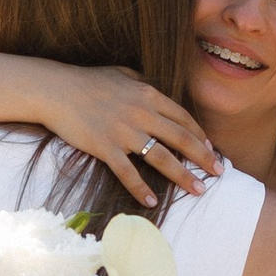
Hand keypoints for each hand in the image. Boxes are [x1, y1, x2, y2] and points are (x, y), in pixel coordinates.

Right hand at [26, 64, 217, 206]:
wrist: (56, 90)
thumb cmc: (87, 81)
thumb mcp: (121, 74)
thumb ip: (141, 81)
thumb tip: (153, 87)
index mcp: (148, 95)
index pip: (183, 117)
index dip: (200, 135)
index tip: (211, 149)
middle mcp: (142, 113)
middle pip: (181, 139)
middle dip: (204, 157)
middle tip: (219, 173)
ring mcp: (124, 132)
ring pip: (162, 158)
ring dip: (183, 176)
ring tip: (198, 190)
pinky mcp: (105, 147)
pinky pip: (128, 172)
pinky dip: (141, 188)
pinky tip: (152, 201)